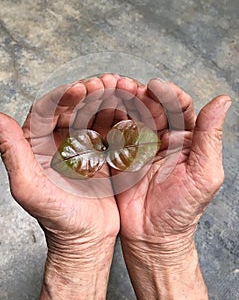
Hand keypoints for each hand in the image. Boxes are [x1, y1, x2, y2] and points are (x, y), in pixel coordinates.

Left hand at [0, 74, 121, 299]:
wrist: (86, 238)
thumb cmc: (56, 218)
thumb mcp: (28, 186)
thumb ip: (11, 149)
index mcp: (34, 145)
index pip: (45, 110)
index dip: (62, 97)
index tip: (80, 89)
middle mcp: (56, 141)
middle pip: (70, 108)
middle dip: (86, 94)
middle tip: (103, 84)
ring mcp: (80, 146)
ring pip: (90, 115)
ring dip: (103, 101)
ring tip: (117, 90)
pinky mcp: (99, 153)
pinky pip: (107, 130)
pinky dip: (116, 117)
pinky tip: (126, 109)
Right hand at [114, 78, 231, 298]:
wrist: (153, 236)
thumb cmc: (183, 209)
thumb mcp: (204, 172)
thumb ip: (210, 136)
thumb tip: (223, 99)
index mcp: (185, 138)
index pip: (179, 107)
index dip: (168, 94)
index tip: (155, 86)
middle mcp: (161, 138)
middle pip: (151, 107)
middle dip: (140, 94)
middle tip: (127, 86)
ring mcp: (138, 146)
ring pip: (131, 116)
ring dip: (121, 102)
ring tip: (111, 90)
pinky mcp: (119, 156)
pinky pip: (113, 134)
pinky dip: (106, 119)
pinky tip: (99, 108)